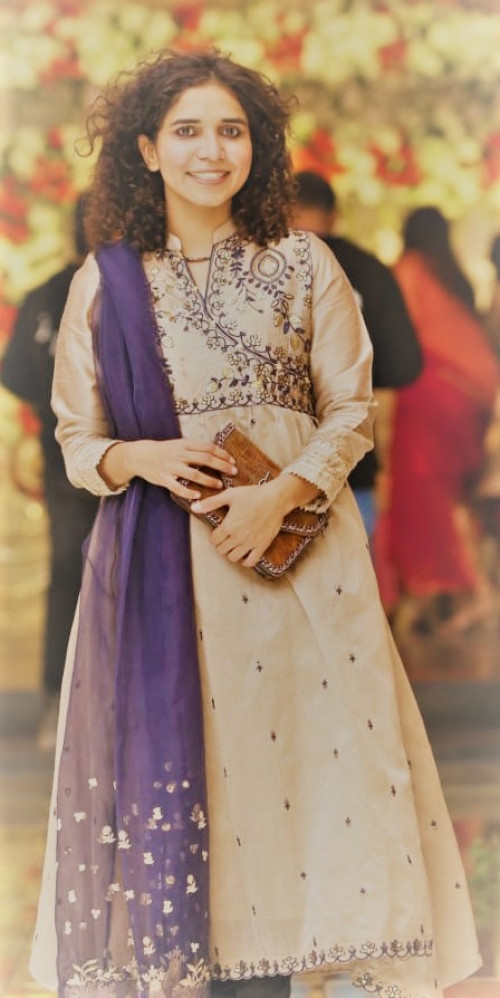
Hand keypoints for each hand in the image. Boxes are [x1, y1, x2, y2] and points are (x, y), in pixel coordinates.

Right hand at [99, 438, 236, 497]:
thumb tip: (217, 453)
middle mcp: (179, 455)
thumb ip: (195, 449)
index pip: (208, 447)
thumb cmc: (164, 450)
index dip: (222, 454)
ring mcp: (171, 467)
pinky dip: (188, 492)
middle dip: (222, 466)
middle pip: (205, 459)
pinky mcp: (164, 479)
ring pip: (194, 474)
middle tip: (233, 472)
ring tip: (219, 485)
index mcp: (184, 444)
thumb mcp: (179, 444)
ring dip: (209, 480)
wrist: (140, 455)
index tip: (233, 461)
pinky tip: (198, 496)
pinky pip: (178, 487)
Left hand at [193, 483, 285, 566]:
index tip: (219, 532)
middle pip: (222, 550)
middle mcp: (238, 537)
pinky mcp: (262, 546)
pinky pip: (251, 562)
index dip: (214, 537)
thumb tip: (193, 507)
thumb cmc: (252, 495)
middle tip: (226, 538)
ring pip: (234, 558)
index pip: (214, 541)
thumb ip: (210, 503)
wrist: (275, 498)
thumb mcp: (229, 495)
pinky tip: (245, 554)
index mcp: (228, 525)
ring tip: (234, 545)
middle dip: (222, 545)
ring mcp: (250, 543)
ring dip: (232, 553)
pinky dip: (245, 561)